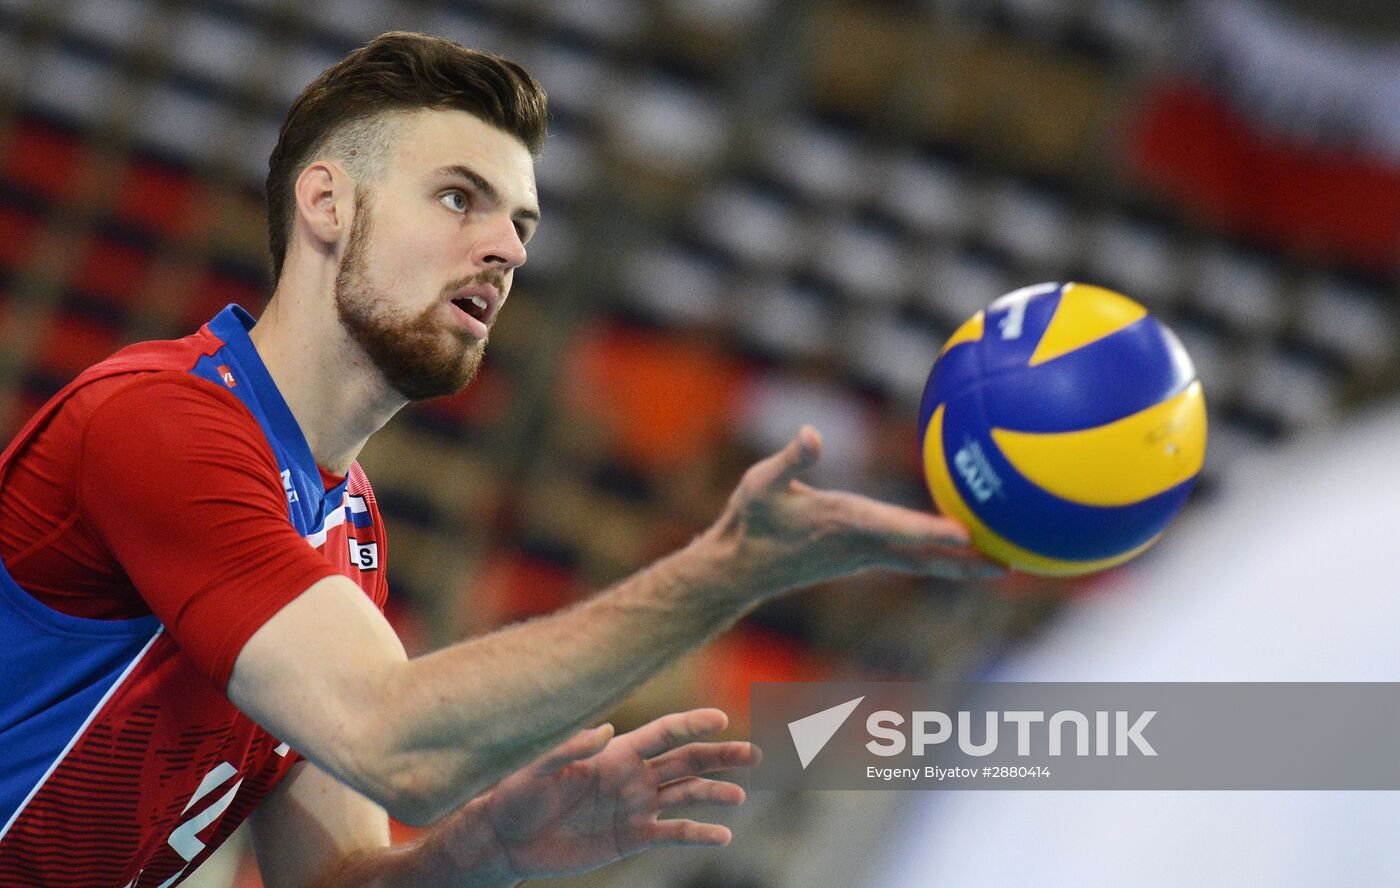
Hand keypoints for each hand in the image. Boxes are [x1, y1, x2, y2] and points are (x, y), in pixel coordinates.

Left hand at [444, 709, 755, 881]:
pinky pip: (673, 833)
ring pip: (687, 794)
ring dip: (715, 793)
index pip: (663, 733)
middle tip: (756, 753)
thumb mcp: (537, 767)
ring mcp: (636, 806)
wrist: (508, 838)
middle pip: (687, 760)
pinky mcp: (632, 837)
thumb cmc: (516, 793)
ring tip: (739, 795)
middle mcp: (633, 776)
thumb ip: (571, 747)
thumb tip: (609, 729)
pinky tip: (722, 835)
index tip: (723, 718)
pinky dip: (699, 832)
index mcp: (615, 752)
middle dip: (720, 755)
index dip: (692, 724)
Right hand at [707, 425, 1003, 595]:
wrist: (738, 569)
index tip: (969, 535)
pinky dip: (940, 555)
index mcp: (845, 523)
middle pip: (927, 558)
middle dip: (968, 562)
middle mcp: (863, 545)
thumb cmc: (749, 522)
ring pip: (923, 561)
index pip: (899, 529)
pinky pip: (911, 557)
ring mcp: (865, 556)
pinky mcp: (862, 557)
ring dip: (962, 563)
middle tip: (1011, 565)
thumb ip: (790, 459)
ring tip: (1003, 562)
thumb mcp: (759, 483)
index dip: (935, 532)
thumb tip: (812, 433)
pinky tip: (960, 547)